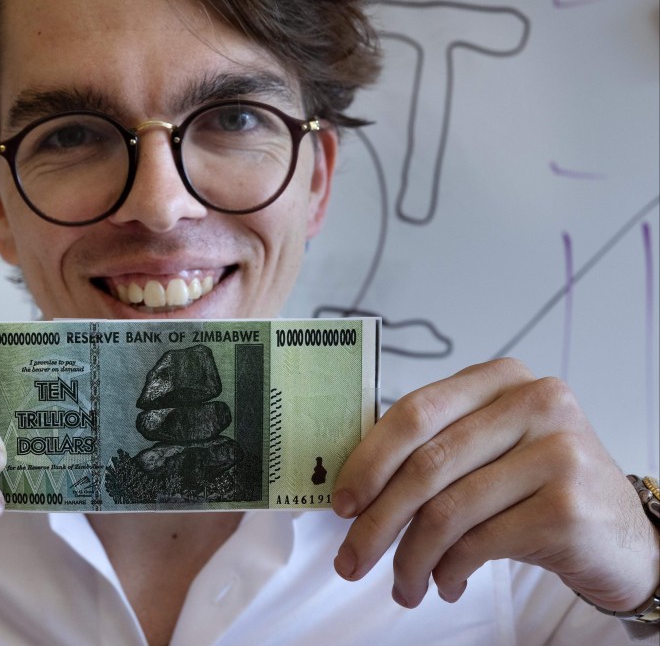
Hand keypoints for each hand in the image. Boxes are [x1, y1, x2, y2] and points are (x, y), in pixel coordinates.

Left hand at [331, 358, 659, 611]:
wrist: (622, 535)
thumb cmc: (538, 487)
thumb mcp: (490, 447)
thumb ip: (433, 446)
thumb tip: (351, 484)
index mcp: (502, 378)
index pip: (415, 412)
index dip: (368, 460)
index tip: (341, 503)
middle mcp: (534, 402)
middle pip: (425, 465)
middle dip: (377, 521)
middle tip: (351, 560)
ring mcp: (557, 452)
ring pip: (447, 511)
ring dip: (411, 559)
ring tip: (402, 585)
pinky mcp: (567, 506)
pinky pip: (478, 543)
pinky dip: (449, 571)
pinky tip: (445, 584)